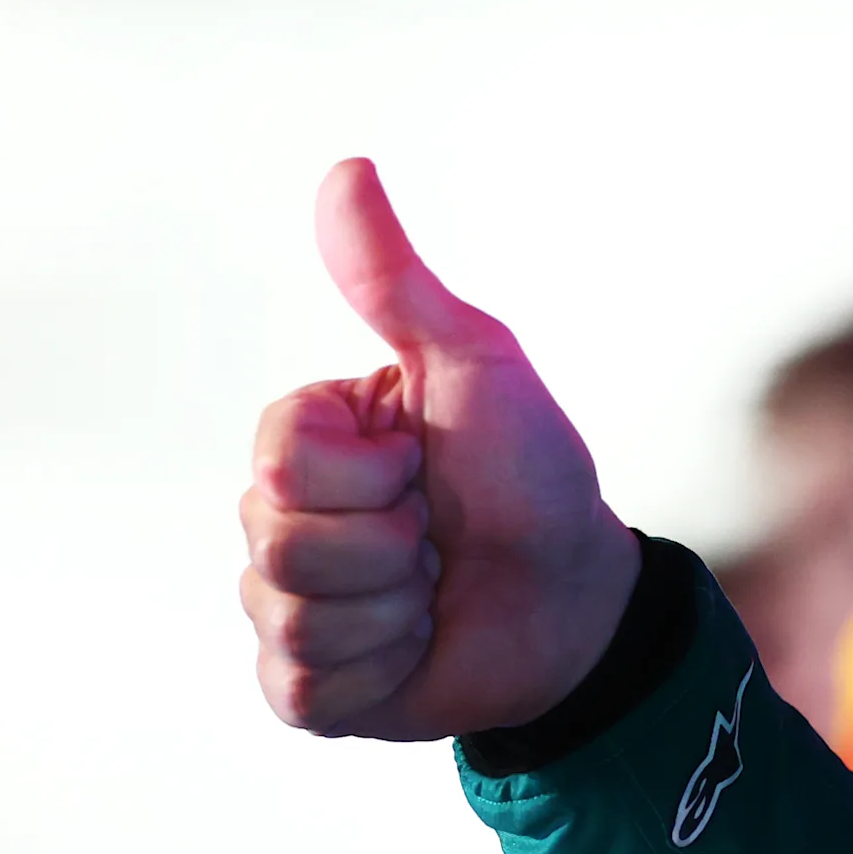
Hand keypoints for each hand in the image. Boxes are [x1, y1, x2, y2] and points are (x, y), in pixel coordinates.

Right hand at [239, 158, 640, 740]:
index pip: (279, 458)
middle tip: (434, 530)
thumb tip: (346, 167)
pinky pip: (303, 685)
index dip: (371, 472)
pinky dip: (381, 670)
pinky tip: (413, 645)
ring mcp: (284, 603)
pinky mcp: (303, 686)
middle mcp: (279, 514)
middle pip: (278, 540)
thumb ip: (396, 280)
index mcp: (305, 435)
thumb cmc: (527, 468)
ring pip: (293, 616)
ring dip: (392, 609)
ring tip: (430, 588)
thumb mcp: (473, 362)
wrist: (574, 599)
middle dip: (387, 544)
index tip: (422, 460)